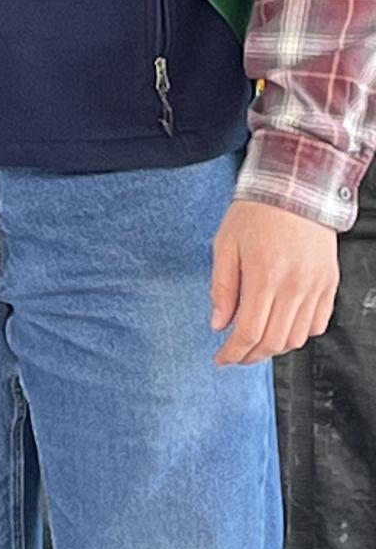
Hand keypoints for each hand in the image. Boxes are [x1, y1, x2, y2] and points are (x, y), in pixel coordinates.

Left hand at [210, 198, 339, 364]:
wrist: (295, 189)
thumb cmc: (256, 212)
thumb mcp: (225, 244)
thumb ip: (222, 287)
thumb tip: (218, 324)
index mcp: (264, 275)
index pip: (249, 331)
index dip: (233, 352)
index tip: (221, 359)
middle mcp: (294, 285)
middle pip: (273, 342)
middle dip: (250, 356)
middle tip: (235, 355)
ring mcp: (315, 286)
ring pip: (297, 338)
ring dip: (274, 347)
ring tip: (256, 341)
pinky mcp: (329, 284)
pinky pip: (317, 324)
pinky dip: (299, 334)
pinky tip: (282, 326)